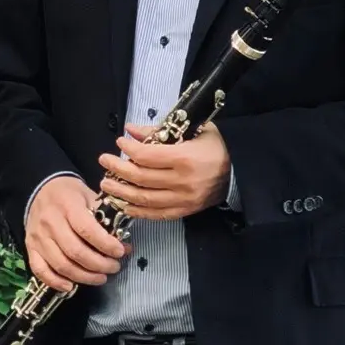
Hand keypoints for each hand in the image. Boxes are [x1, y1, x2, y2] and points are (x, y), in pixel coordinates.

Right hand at [25, 174, 126, 292]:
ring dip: (84, 277)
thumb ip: (107, 220)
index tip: (120, 252)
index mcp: (67, 206)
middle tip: (114, 267)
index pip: (87, 230)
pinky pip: (40, 270)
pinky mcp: (30, 247)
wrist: (41, 188)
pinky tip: (71, 286)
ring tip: (100, 277)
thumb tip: (125, 245)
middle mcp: (50, 222)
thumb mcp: (91, 197)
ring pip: (61, 265)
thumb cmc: (70, 194)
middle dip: (99, 265)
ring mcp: (38, 236)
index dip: (106, 245)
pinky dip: (55, 282)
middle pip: (75, 252)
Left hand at [98, 122, 229, 221]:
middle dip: (117, 170)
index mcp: (185, 159)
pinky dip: (137, 210)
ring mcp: (184, 200)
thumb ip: (159, 132)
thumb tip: (130, 130)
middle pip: (141, 179)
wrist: (241, 171)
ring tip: (106, 184)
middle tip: (103, 162)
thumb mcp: (193, 130)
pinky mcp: (186, 211)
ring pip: (145, 200)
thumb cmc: (216, 147)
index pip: (147, 157)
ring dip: (121, 193)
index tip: (119, 142)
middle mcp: (183, 182)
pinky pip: (156, 214)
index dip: (128, 150)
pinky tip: (123, 203)